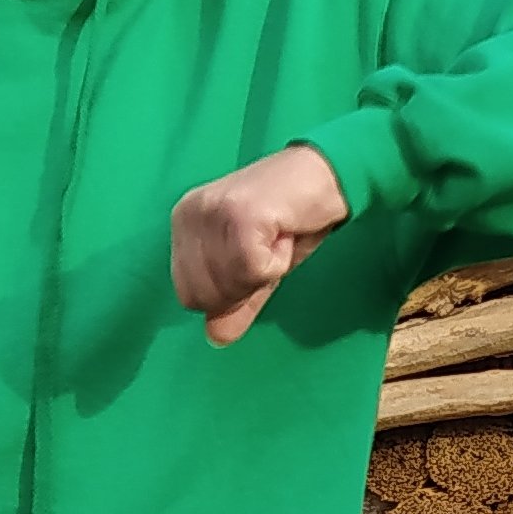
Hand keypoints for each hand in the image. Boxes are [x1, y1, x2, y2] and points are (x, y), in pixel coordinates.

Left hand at [172, 145, 348, 344]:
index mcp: (184, 223)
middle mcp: (190, 214)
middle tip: (267, 249)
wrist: (327, 175)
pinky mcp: (239, 214)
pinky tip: (284, 233)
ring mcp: (212, 212)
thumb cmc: (292, 218)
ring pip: (229, 284)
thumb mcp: (258, 267)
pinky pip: (254, 270)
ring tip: (275, 237)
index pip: (189, 293)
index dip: (228, 293)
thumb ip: (235, 302)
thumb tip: (216, 338)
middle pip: (204, 294)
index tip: (255, 259)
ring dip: (264, 271)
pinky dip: (277, 262)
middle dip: (244, 285)